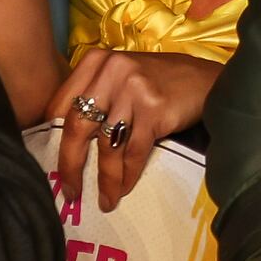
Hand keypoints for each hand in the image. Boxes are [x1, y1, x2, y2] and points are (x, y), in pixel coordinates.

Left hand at [45, 47, 217, 211]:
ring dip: (105, 179)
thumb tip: (66, 141)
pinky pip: (133, 152)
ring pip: (108, 145)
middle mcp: (111, 71)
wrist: (207, 81)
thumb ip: (95, 96)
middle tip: (70, 191)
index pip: (61, 104)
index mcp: (96, 61)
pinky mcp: (154, 110)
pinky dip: (127, 176)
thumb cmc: (161, 82)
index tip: (53, 165)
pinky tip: (123, 189)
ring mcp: (133, 90)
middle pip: (78, 126)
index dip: (53, 138)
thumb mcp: (122, 77)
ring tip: (105, 199)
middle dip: (71, 165)